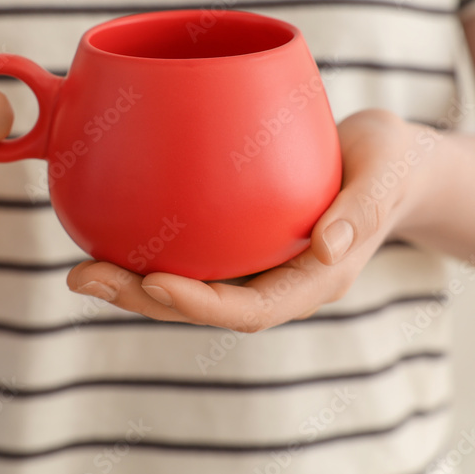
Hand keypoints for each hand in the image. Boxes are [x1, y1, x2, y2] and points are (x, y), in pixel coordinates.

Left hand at [66, 109, 436, 330]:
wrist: (395, 164)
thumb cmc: (394, 165)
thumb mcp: (387, 173)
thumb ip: (362, 208)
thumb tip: (327, 245)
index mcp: (315, 278)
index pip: (252, 309)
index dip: (200, 304)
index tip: (152, 281)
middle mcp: (280, 279)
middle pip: (205, 306)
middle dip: (143, 299)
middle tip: (84, 276)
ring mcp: (259, 263)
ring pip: (191, 285)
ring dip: (133, 283)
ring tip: (79, 267)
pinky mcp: (244, 239)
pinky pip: (195, 254)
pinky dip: (150, 250)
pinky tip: (110, 232)